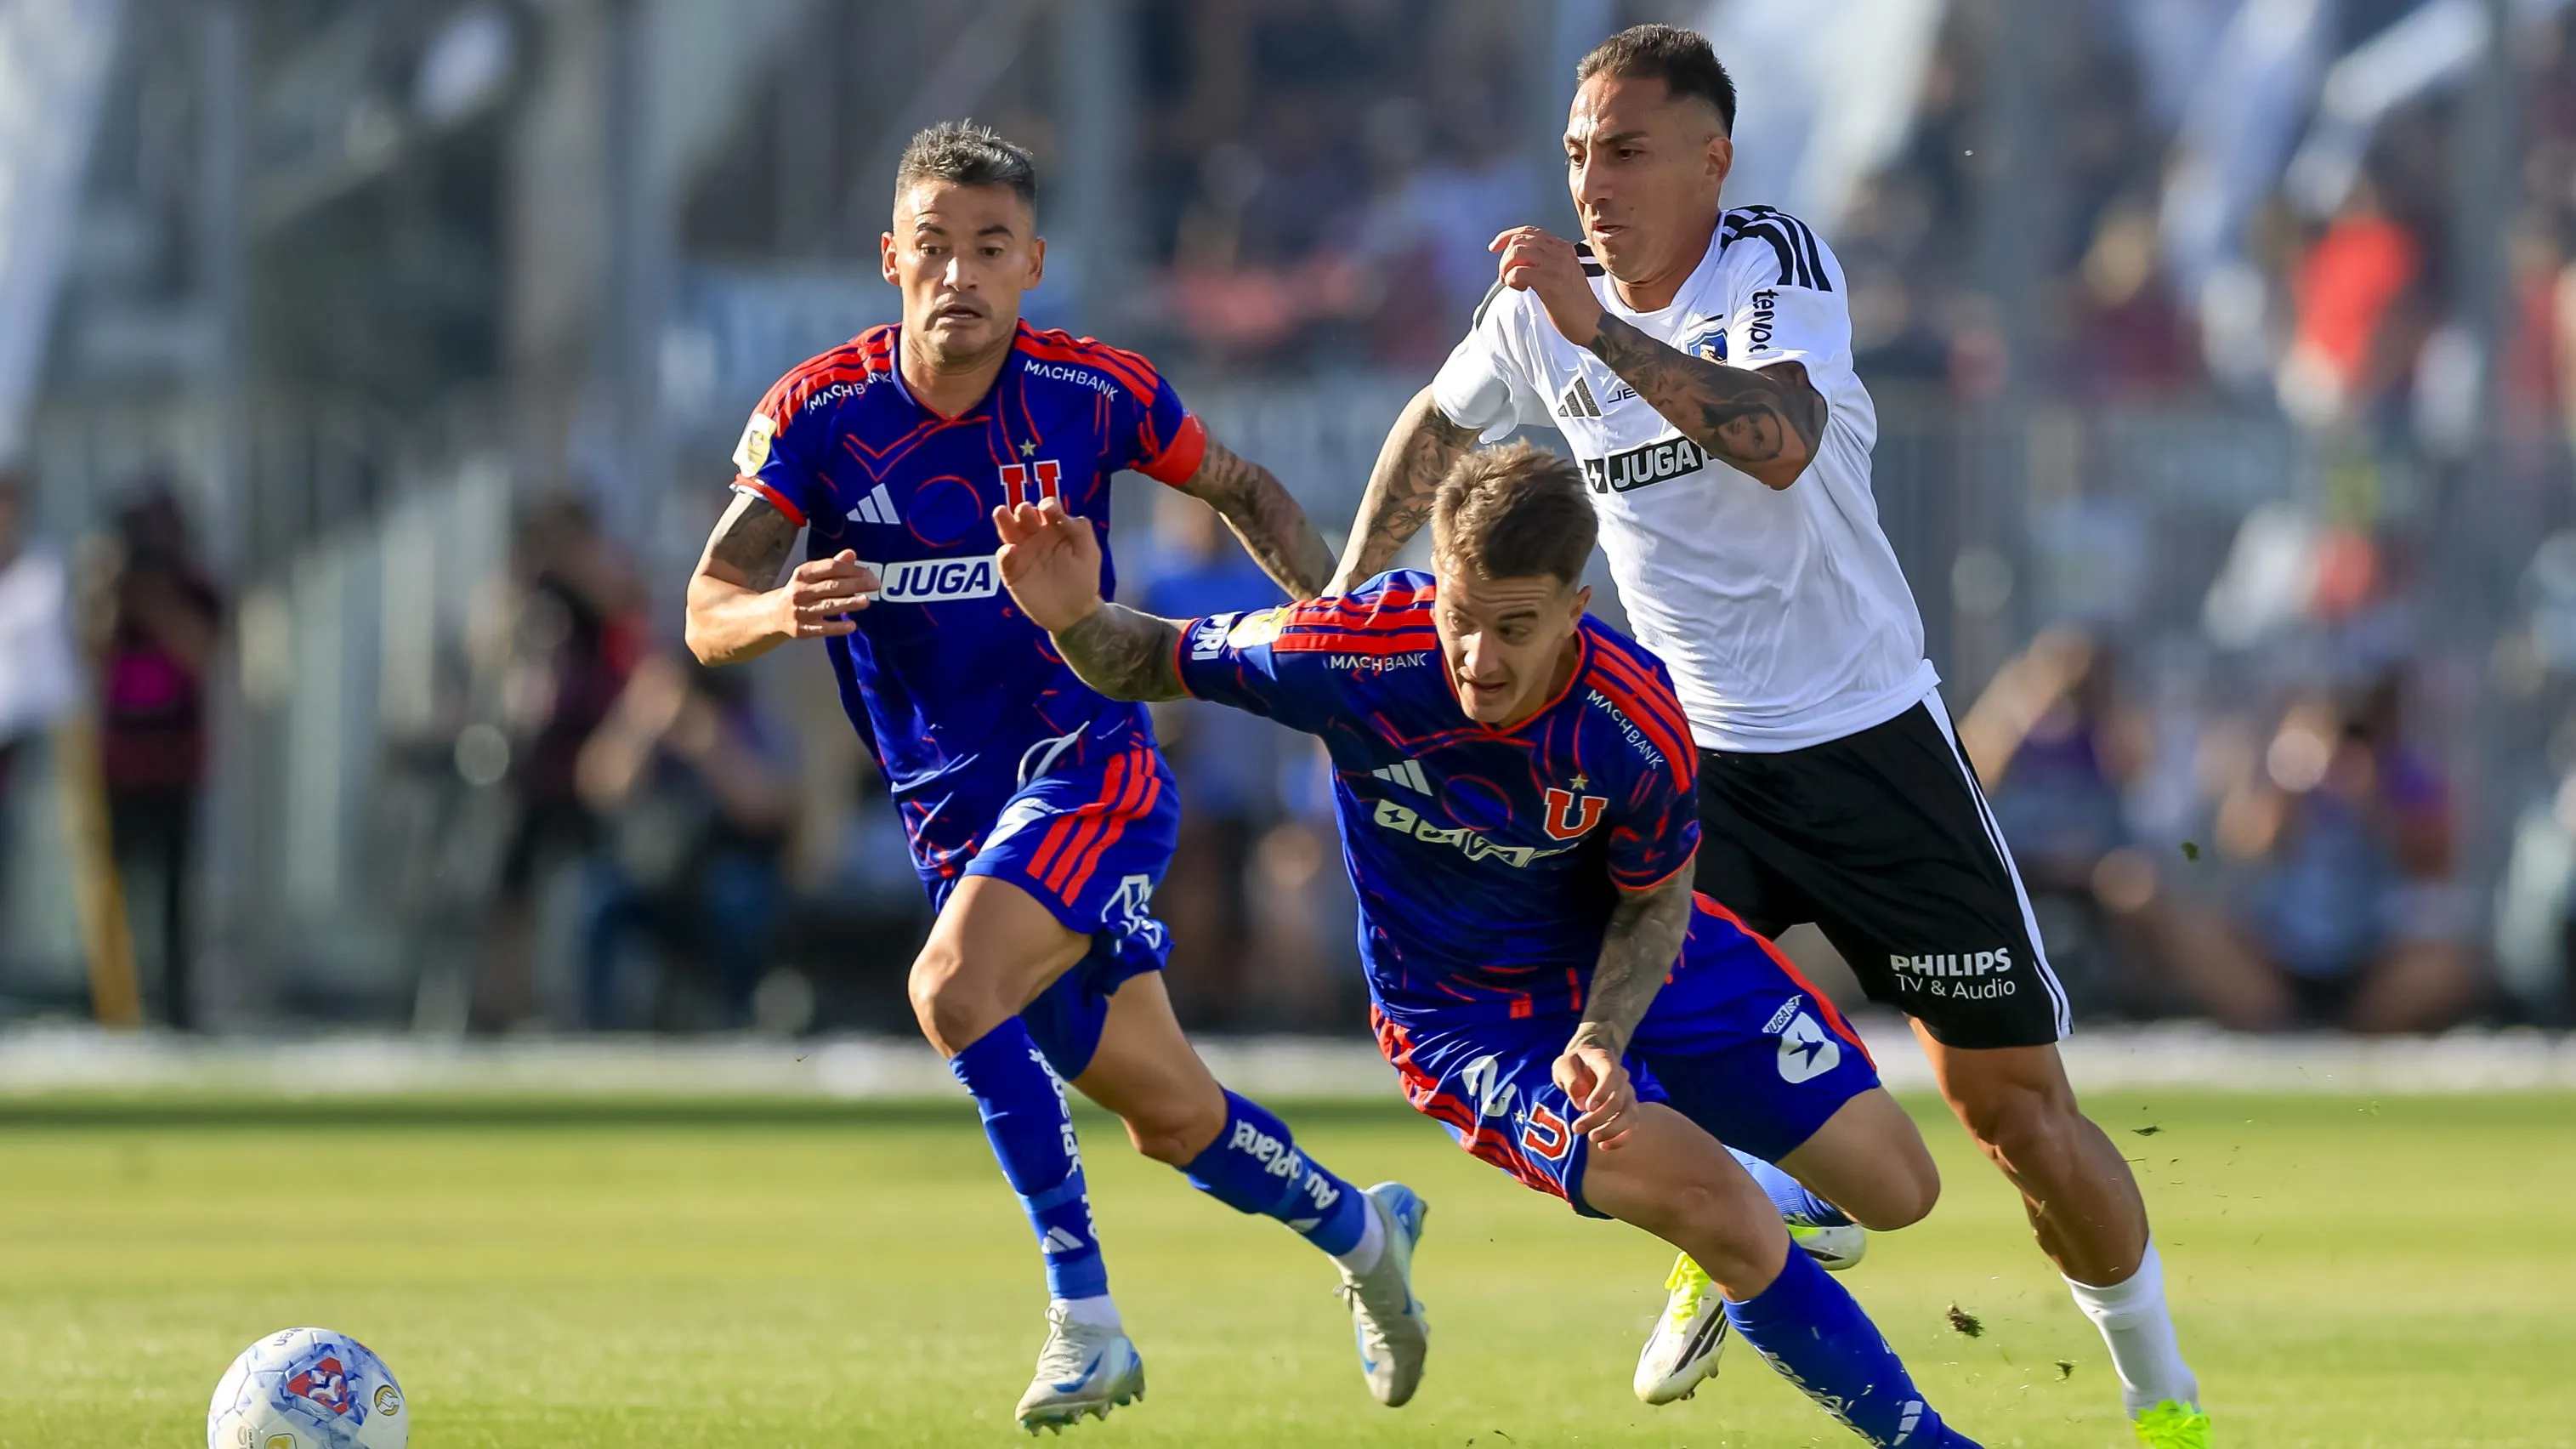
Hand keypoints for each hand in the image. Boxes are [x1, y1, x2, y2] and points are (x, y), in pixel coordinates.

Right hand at [771, 551, 875, 638]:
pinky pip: (823, 629)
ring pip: (828, 606)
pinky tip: (852, 625)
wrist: (774, 614)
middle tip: (875, 585)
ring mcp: (800, 611)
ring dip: (848, 603)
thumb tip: (851, 553)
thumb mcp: (812, 576)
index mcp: (802, 573)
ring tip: (866, 601)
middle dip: (855, 584)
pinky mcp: (801, 629)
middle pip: (831, 586)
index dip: (851, 569)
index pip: (830, 567)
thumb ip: (833, 566)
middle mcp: (800, 591)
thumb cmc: (800, 591)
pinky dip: (838, 627)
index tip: (869, 573)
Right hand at [995, 498, 1105, 631]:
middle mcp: (1036, 536)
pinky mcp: (1012, 572)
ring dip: (1004, 521)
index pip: (1048, 509)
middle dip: (1024, 510)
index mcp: (1055, 528)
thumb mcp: (1089, 551)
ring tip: (1001, 512)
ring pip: (1009, 532)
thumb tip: (1061, 514)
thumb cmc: (1083, 579)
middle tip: (1025, 510)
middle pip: (1025, 516)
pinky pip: (1004, 559)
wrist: (1074, 612)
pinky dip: (1004, 553)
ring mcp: (1022, 553)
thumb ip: (1080, 529)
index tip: (1049, 509)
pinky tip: (1011, 550)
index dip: (1048, 505)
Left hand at [1492, 227, 1602, 348]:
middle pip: (1521, 240)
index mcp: (1563, 248)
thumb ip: (1546, 262)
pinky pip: (1519, 272)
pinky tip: (1521, 289)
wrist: (1593, 324)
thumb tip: (1518, 259)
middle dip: (1505, 257)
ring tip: (1510, 282)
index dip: (1507, 236)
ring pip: (1517, 252)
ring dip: (1506, 267)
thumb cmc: (1575, 305)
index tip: (1494, 247)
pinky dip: (1512, 280)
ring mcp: (1556, 266)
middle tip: (1505, 275)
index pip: (1530, 231)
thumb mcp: (1563, 274)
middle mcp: (1561, 252)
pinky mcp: (1551, 283)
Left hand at [1553, 1027, 1640, 1150]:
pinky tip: (1603, 1145)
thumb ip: (1570, 1078)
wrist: (1584, 1067)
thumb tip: (1581, 1103)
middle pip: (1619, 1100)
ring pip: (1631, 1115)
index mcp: (1606, 1061)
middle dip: (1599, 1117)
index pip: (1610, 1075)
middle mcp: (1622, 1078)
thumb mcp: (1563, 1065)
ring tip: (1592, 1138)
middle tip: (1577, 1128)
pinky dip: (1620, 1139)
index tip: (1587, 1107)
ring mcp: (1628, 1095)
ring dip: (1612, 1130)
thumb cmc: (1573, 1066)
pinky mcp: (1628, 1111)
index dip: (1602, 1092)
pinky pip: (1632, 1127)